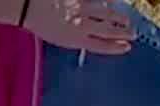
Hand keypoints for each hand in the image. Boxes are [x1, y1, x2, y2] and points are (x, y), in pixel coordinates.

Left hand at [21, 0, 135, 53]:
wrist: (26, 5)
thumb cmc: (38, 22)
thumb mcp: (58, 37)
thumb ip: (76, 37)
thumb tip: (92, 37)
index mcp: (73, 39)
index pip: (100, 45)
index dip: (115, 47)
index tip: (127, 47)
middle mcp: (79, 25)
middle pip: (106, 30)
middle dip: (121, 32)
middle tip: (132, 33)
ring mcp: (79, 9)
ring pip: (104, 13)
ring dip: (118, 17)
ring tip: (126, 20)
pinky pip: (95, 0)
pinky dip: (107, 2)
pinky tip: (114, 2)